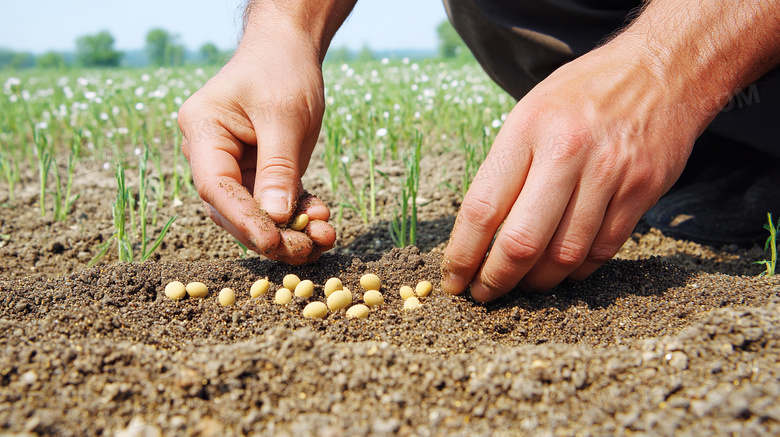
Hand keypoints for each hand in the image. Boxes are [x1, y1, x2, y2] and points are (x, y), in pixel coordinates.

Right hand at [178, 28, 334, 263]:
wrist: (290, 50)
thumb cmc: (281, 70)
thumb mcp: (285, 117)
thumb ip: (279, 168)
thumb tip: (275, 219)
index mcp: (202, 131)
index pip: (216, 186)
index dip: (244, 218)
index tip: (273, 242)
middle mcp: (211, 153)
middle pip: (232, 209)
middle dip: (270, 234)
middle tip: (306, 249)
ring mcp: (235, 165)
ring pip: (256, 213)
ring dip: (289, 230)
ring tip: (325, 237)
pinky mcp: (260, 172)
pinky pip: (275, 202)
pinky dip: (298, 216)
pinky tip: (322, 224)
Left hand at [441, 39, 714, 300]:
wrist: (660, 70)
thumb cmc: (580, 96)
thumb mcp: (528, 113)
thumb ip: (506, 169)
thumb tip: (478, 234)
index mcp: (527, 130)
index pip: (482, 209)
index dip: (463, 256)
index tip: (453, 281)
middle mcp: (567, 152)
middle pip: (521, 242)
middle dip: (496, 280)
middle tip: (484, 294)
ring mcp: (609, 174)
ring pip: (564, 255)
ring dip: (537, 282)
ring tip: (522, 285)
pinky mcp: (642, 191)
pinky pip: (602, 250)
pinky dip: (577, 271)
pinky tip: (563, 270)